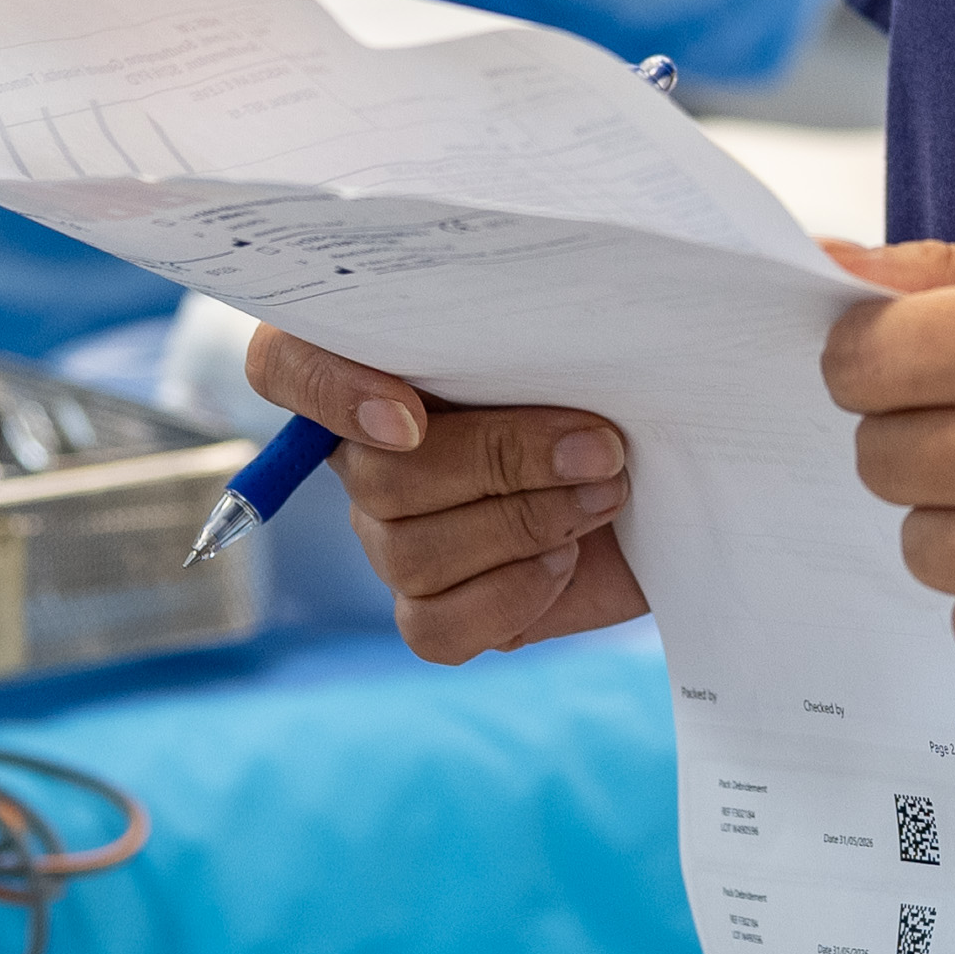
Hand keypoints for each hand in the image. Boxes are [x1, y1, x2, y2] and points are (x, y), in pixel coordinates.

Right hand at [233, 328, 651, 664]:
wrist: (672, 473)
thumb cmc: (618, 383)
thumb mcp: (576, 338)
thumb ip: (525, 328)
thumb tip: (535, 330)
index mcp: (376, 360)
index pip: (282, 365)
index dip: (327, 392)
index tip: (412, 414)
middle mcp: (364, 453)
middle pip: (375, 477)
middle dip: (503, 462)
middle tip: (599, 448)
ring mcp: (391, 536)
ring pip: (409, 551)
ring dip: (527, 522)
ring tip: (604, 493)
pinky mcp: (432, 609)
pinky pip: (433, 625)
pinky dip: (512, 593)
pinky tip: (566, 558)